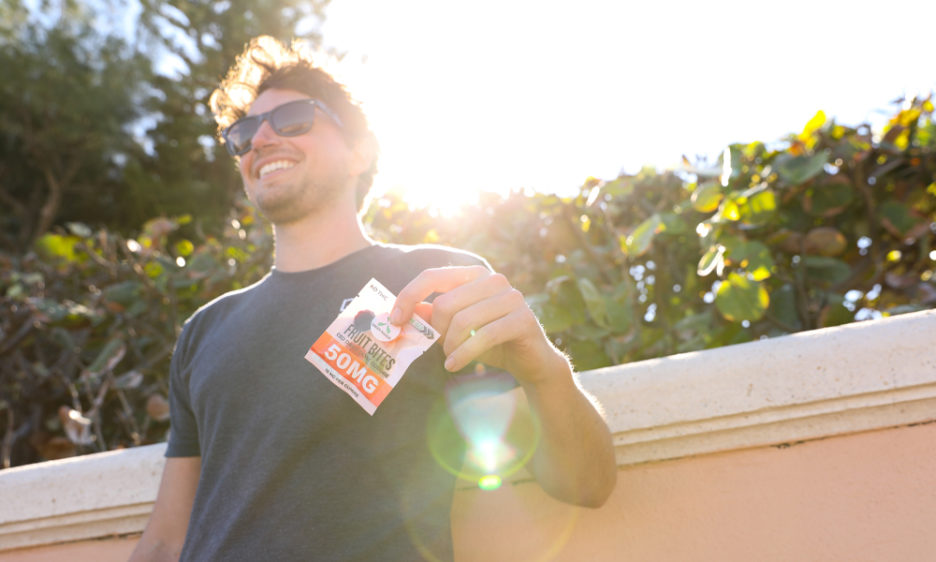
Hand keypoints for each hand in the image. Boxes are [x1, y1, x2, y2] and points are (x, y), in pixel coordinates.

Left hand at [390, 266, 563, 384]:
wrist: (531, 361)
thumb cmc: (491, 342)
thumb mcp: (457, 329)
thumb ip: (433, 317)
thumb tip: (403, 312)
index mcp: (474, 275)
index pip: (433, 276)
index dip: (409, 296)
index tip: (394, 319)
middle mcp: (493, 280)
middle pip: (445, 303)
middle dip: (436, 331)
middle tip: (438, 348)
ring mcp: (511, 297)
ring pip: (463, 320)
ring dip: (450, 345)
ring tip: (450, 358)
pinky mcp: (522, 319)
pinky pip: (483, 336)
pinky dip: (464, 354)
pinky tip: (454, 366)